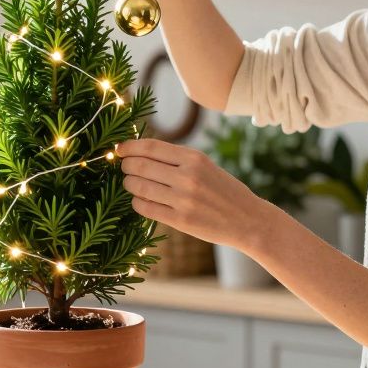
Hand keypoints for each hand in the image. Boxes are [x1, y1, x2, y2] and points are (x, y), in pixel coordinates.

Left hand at [116, 138, 272, 254]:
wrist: (248, 220)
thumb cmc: (224, 190)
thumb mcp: (206, 166)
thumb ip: (178, 160)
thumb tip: (141, 152)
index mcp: (194, 158)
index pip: (151, 147)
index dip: (130, 147)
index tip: (119, 149)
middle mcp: (187, 177)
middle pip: (141, 166)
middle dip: (126, 166)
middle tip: (123, 167)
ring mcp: (183, 200)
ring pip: (139, 187)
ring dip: (128, 184)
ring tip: (129, 183)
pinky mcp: (180, 220)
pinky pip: (146, 208)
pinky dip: (137, 202)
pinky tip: (139, 200)